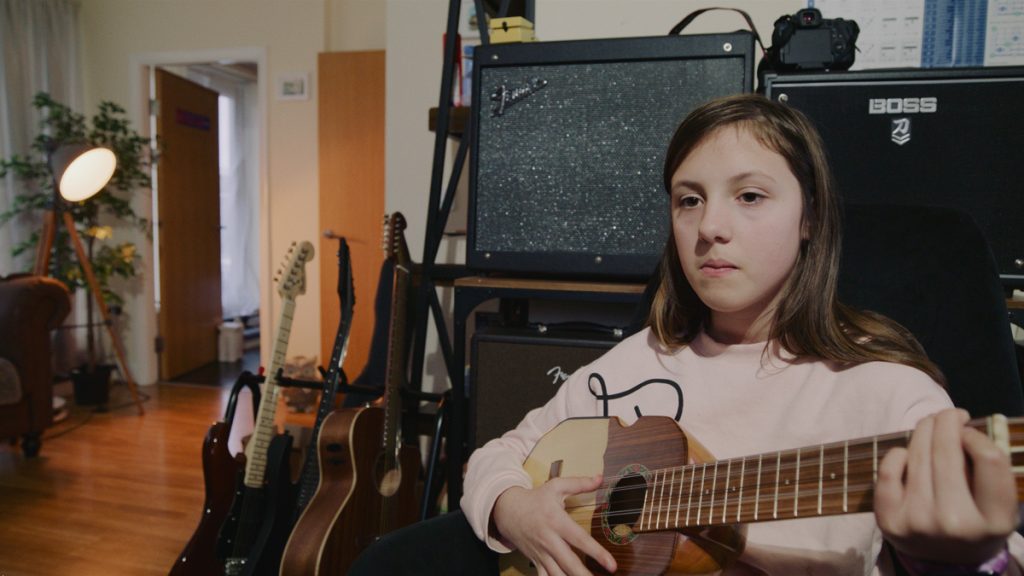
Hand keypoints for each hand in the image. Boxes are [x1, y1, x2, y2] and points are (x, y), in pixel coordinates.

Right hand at [492, 474, 616, 575]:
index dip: (597, 552)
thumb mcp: (556, 487)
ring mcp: (541, 553)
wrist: (506, 510)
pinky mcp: (535, 561)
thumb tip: (600, 478)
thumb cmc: (535, 499)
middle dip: (583, 575)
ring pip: (557, 574)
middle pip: (569, 563)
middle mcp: (549, 540)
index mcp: (556, 521)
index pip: (579, 539)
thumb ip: (579, 483)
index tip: (611, 565)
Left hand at [875, 408, 1018, 564]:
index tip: (970, 430)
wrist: (946, 561)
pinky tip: (908, 451)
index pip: (989, 460)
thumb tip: (962, 424)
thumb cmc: (974, 519)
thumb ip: (987, 468)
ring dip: (924, 431)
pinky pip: (889, 470)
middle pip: (948, 453)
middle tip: (948, 414)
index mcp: (994, 519)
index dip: (977, 435)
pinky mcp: (889, 521)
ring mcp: (918, 523)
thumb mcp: (995, 502)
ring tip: (931, 424)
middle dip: (946, 422)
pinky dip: (898, 453)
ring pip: (918, 456)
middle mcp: (956, 523)